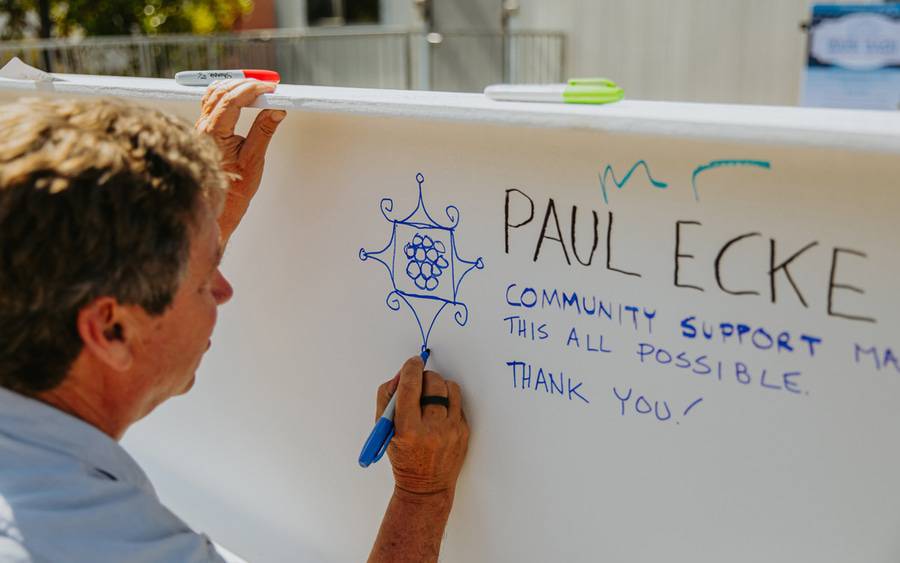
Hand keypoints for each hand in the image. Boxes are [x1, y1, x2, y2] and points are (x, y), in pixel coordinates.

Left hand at [195, 79, 285, 243]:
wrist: (216, 208)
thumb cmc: (233, 190)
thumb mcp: (254, 160)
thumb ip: (264, 131)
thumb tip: (276, 110)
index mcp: (214, 134)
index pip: (232, 100)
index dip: (253, 89)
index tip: (270, 88)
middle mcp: (202, 127)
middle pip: (220, 91)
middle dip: (244, 83)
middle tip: (266, 85)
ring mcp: (200, 128)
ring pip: (212, 94)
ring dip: (233, 86)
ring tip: (255, 88)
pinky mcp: (202, 132)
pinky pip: (210, 104)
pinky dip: (225, 95)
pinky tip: (238, 97)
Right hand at [376, 356, 469, 495]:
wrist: (426, 487)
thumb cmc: (402, 457)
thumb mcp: (385, 430)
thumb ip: (388, 397)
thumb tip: (403, 374)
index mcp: (407, 429)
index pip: (410, 387)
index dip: (411, 368)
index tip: (413, 362)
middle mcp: (432, 430)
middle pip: (433, 383)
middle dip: (424, 377)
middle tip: (419, 383)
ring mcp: (451, 431)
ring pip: (450, 388)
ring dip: (439, 387)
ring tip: (431, 398)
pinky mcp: (464, 432)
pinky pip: (458, 403)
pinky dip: (448, 402)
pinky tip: (439, 413)